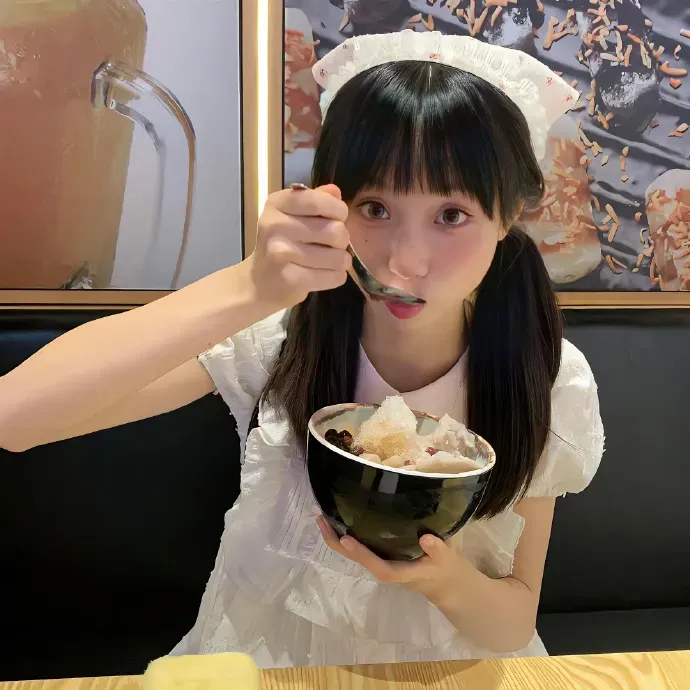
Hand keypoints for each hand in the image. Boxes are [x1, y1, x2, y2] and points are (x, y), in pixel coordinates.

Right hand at [247, 184, 351, 309]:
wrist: (258, 283)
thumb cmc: (281, 244)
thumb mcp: (292, 215)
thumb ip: (315, 201)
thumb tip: (335, 192)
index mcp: (277, 203)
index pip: (323, 202)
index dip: (339, 212)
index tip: (334, 219)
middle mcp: (276, 225)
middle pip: (336, 230)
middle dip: (341, 240)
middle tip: (329, 245)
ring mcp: (282, 253)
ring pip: (339, 257)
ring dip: (340, 261)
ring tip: (327, 261)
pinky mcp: (292, 279)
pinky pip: (335, 276)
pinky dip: (335, 277)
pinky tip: (322, 274)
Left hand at [316, 515, 472, 605]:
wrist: (446, 582)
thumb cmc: (446, 568)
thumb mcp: (447, 559)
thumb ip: (438, 549)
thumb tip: (426, 538)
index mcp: (401, 572)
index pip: (378, 566)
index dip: (361, 554)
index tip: (346, 538)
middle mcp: (386, 569)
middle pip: (357, 560)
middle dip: (337, 542)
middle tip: (321, 519)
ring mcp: (381, 562)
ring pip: (354, 554)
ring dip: (337, 537)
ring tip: (323, 517)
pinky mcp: (381, 556)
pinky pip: (360, 547)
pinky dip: (346, 535)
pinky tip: (339, 520)